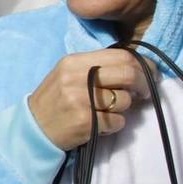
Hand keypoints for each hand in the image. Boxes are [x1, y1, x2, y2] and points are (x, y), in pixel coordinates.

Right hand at [27, 47, 151, 149]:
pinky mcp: (86, 122)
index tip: (149, 74)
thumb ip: (97, 67)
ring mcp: (81, 100)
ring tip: (107, 111)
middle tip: (144, 94)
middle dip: (143, 85)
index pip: (121, 55)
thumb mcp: (68, 75)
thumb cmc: (55, 100)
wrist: (33, 128)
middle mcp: (77, 78)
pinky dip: (115, 125)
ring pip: (125, 100)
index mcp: (75, 62)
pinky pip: (118, 121)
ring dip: (124, 109)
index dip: (142, 65)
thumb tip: (137, 68)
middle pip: (128, 74)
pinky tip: (100, 124)